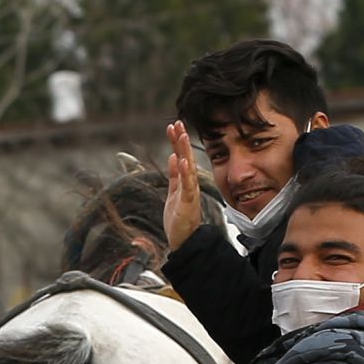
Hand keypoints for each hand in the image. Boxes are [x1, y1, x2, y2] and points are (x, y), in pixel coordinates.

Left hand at [164, 120, 205, 252]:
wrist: (184, 240)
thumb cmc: (179, 219)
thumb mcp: (173, 193)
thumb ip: (174, 176)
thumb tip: (172, 157)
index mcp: (185, 182)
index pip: (182, 157)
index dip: (178, 142)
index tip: (174, 126)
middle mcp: (190, 185)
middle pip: (186, 158)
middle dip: (181, 140)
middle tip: (178, 123)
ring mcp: (190, 193)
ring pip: (188, 168)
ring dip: (184, 151)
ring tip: (181, 134)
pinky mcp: (188, 203)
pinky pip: (187, 186)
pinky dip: (185, 173)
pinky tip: (182, 160)